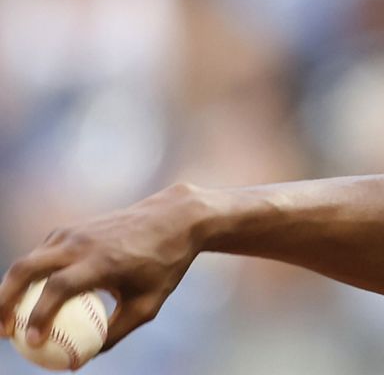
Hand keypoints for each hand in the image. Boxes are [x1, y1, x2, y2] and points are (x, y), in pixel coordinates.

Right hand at [0, 183, 208, 352]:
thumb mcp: (148, 304)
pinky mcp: (71, 228)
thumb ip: (116, 331)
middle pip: (26, 269)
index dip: (39, 316)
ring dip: (11, 289)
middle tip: (2, 332)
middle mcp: (82, 242)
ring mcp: (73, 231)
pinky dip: (29, 276)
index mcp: (102, 260)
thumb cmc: (164, 265)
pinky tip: (29, 299)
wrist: (175, 217)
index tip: (31, 343)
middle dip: (3, 301)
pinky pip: (42, 254)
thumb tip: (83, 358)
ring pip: (29, 260)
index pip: (58, 288)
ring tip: (9, 320)